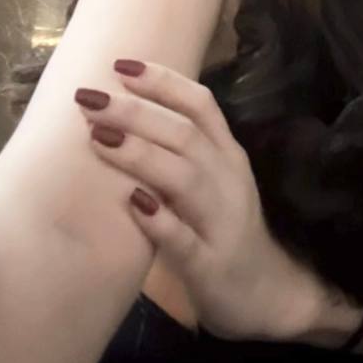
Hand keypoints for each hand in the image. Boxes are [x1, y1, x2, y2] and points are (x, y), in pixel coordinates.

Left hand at [74, 60, 323, 342]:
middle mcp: (228, 180)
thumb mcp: (214, 181)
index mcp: (228, 155)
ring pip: (185, 178)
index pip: (201, 105)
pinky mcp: (212, 267)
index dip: (163, 82)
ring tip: (100, 137)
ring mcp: (223, 223)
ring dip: (141, 155)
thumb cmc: (227, 231)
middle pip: (185, 134)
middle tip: (90, 97)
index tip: (121, 65)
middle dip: (136, 112)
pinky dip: (161, 221)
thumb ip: (180, 150)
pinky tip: (133, 204)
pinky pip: (186, 241)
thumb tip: (123, 112)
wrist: (271, 297)